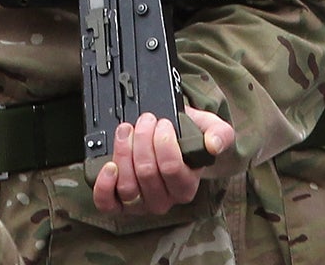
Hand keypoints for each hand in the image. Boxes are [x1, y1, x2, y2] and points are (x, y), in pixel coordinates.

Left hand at [92, 108, 231, 213]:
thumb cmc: (188, 136)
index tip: (163, 122)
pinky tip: (108, 166)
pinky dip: (104, 186)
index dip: (164, 142)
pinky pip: (108, 203)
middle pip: (147, 173)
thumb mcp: (210, 128)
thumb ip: (220, 134)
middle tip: (145, 120)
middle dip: (143, 140)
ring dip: (123, 153)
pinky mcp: (119, 203)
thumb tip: (214, 144)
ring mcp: (140, 204)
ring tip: (126, 130)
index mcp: (186, 187)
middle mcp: (163, 200)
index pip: (172, 169)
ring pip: (127, 185)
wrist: (170, 138)